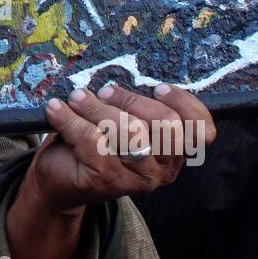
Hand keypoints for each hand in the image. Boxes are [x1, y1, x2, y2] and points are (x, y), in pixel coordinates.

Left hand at [24, 83, 216, 212]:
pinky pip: (92, 141)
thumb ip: (137, 106)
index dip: (185, 104)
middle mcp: (162, 170)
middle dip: (133, 100)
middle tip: (105, 91)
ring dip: (96, 107)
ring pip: (128, 132)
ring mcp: (135, 179)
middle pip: (165, 125)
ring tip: (76, 97)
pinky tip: (56, 111)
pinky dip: (70, 120)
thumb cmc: (96, 142)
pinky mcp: (105, 182)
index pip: (201, 131)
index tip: (158, 87)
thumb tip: (127, 76)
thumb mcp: (124, 121)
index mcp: (175, 152)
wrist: (59, 177)